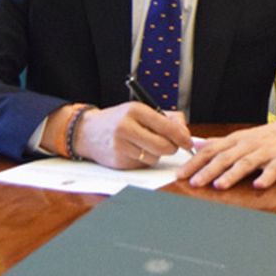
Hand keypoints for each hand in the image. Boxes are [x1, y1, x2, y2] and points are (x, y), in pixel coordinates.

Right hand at [69, 102, 193, 168]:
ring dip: (156, 154)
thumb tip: (185, 132)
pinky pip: (142, 164)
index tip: (188, 142)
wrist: (87, 132)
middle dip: (172, 148)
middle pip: (163, 146)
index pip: (167, 126)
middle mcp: (127, 127)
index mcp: (136, 111)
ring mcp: (121, 145)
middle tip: (172, 146)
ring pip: (154, 157)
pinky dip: (143, 159)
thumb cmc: (119, 120)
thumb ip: (166, 118)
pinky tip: (133, 151)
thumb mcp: (139, 111)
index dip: (182, 137)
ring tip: (145, 144)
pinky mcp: (118, 161)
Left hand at [177, 113, 275, 188]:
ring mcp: (265, 152)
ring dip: (232, 174)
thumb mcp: (241, 136)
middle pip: (225, 157)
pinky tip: (259, 185)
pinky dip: (266, 177)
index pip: (211, 150)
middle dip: (208, 170)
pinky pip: (273, 169)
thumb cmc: (268, 136)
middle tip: (194, 183)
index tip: (180, 174)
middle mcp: (248, 145)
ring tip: (219, 185)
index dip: (195, 162)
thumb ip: (219, 142)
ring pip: (246, 163)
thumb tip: (197, 144)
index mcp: (236, 140)